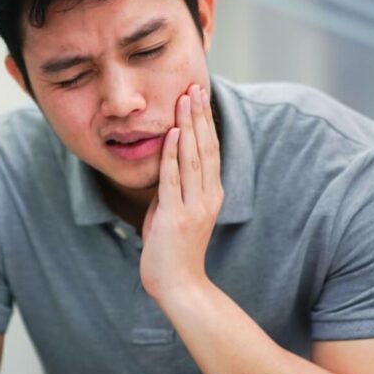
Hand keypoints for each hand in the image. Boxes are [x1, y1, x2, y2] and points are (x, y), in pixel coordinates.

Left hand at [140, 83, 222, 300]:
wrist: (179, 288)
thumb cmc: (172, 254)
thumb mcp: (172, 215)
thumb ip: (170, 192)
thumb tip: (163, 168)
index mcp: (211, 195)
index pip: (210, 151)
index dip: (205, 122)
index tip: (199, 96)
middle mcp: (207, 198)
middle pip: (206, 147)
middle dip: (200, 115)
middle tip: (196, 85)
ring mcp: (193, 207)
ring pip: (194, 158)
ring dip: (189, 126)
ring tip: (186, 99)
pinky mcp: (176, 217)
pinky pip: (174, 180)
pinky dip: (174, 155)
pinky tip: (174, 133)